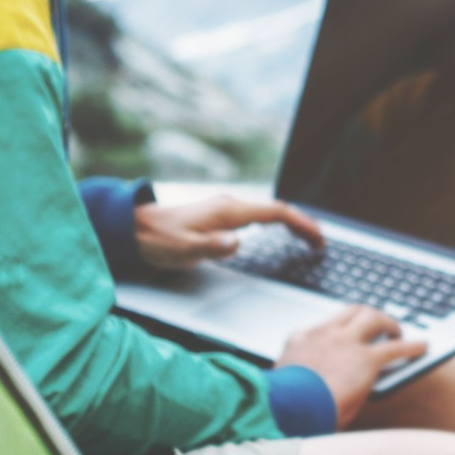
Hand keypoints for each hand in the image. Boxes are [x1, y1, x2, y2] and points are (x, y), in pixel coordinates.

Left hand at [132, 195, 323, 269]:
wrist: (134, 228)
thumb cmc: (159, 241)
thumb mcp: (184, 249)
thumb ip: (211, 247)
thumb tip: (237, 244)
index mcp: (228, 211)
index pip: (275, 213)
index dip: (300, 224)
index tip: (318, 238)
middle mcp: (231, 205)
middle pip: (277, 210)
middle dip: (302, 224)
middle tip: (320, 242)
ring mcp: (225, 208)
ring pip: (268, 212)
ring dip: (290, 223)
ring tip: (306, 238)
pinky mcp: (220, 215)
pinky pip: (257, 215)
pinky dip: (275, 223)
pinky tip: (277, 233)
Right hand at [276, 306, 428, 428]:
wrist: (286, 410)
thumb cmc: (281, 407)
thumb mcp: (286, 385)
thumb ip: (301, 378)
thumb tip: (313, 389)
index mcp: (300, 340)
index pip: (325, 326)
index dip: (340, 330)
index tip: (345, 338)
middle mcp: (324, 334)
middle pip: (352, 312)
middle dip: (369, 315)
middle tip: (379, 326)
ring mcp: (345, 343)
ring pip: (373, 317)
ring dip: (389, 323)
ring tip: (398, 332)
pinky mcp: (365, 359)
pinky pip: (396, 348)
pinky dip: (412, 347)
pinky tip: (423, 348)